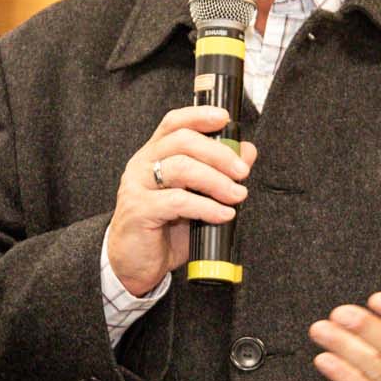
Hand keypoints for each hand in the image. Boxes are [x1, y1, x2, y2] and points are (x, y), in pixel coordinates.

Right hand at [106, 107, 255, 297]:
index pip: (174, 123)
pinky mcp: (138, 210)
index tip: (224, 118)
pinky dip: (206, 206)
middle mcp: (142, 164)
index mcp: (154, 155)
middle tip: (242, 172)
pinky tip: (222, 215)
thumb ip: (218, 172)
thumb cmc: (164, 229)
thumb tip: (246, 151)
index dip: (199, 116)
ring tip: (237, 195)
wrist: (134, 264)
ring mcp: (137, 186)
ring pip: (181, 168)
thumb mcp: (196, 197)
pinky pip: (177, 201)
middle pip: (182, 141)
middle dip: (218, 153)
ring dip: (216, 180)